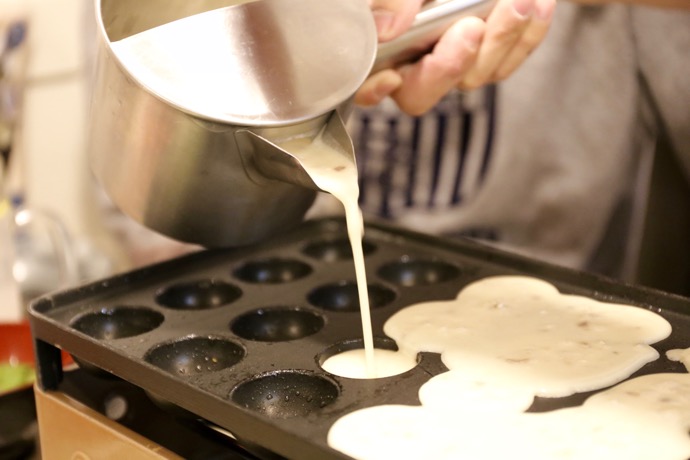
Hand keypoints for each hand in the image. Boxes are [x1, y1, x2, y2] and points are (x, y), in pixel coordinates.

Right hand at [355, 0, 555, 114]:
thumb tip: (390, 26)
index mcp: (378, 51)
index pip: (366, 86)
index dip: (373, 90)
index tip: (390, 77)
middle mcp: (410, 65)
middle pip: (424, 92)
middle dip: (452, 63)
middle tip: (472, 25)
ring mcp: (451, 61)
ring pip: (474, 78)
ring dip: (501, 42)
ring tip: (520, 2)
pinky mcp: (486, 51)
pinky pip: (505, 61)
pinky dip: (526, 35)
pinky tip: (538, 5)